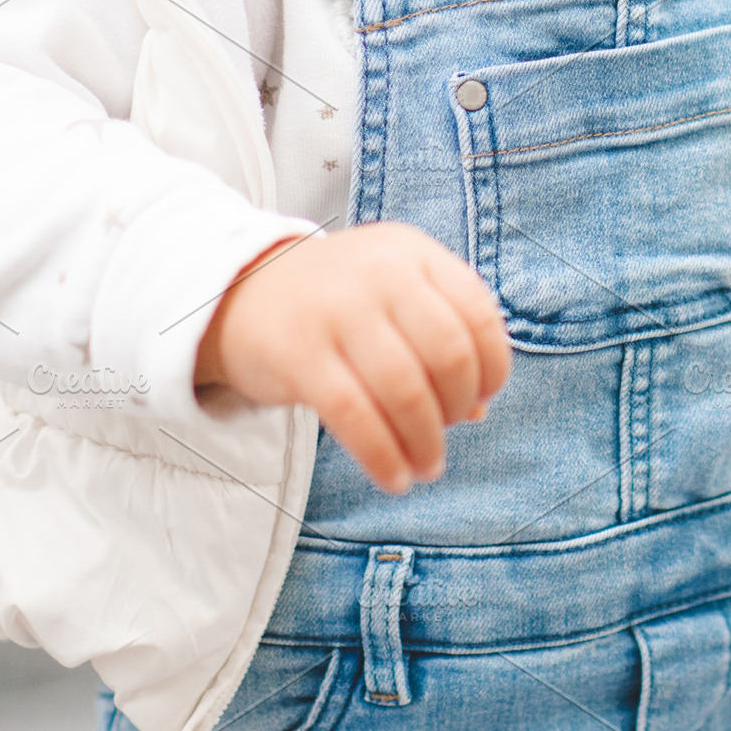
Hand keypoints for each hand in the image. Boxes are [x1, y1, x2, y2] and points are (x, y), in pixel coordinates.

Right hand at [195, 224, 510, 494]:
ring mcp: (337, 310)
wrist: (238, 292)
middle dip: (456, 408)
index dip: (492, 367)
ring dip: (425, 442)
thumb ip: (437, 340)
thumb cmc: (335, 303)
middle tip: (447, 435)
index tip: (481, 399)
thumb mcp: (392, 296)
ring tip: (427, 467)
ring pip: (405, 390)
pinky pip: (355, 416)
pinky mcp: (298, 353)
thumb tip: (476, 411)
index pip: (477, 314)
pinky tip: (393, 478)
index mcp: (412, 252)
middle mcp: (379, 273)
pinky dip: (383, 457)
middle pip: (448, 354)